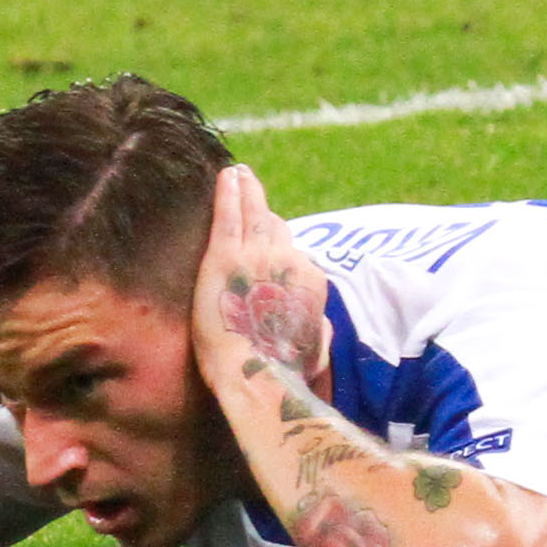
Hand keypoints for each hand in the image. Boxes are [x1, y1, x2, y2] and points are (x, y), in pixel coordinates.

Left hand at [191, 165, 330, 399]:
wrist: (257, 375)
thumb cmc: (285, 372)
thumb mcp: (317, 350)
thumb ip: (318, 330)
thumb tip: (321, 326)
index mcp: (309, 281)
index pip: (293, 252)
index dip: (278, 244)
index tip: (267, 237)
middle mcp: (288, 260)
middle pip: (275, 226)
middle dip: (262, 207)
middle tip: (250, 183)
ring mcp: (256, 255)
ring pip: (254, 213)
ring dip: (246, 189)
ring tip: (238, 172)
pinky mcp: (225, 257)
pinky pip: (229, 215)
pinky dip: (228, 192)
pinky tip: (226, 175)